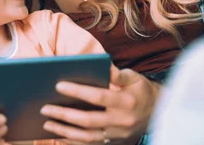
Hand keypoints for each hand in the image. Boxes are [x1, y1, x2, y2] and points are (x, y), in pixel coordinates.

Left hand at [40, 65, 160, 143]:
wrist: (158, 112)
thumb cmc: (140, 90)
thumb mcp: (134, 78)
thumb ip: (118, 74)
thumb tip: (104, 65)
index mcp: (126, 101)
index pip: (98, 96)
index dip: (78, 91)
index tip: (58, 85)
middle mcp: (121, 121)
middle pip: (89, 120)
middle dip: (64, 115)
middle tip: (45, 108)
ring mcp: (117, 135)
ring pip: (87, 137)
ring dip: (65, 131)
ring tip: (47, 123)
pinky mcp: (114, 143)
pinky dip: (73, 142)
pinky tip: (58, 136)